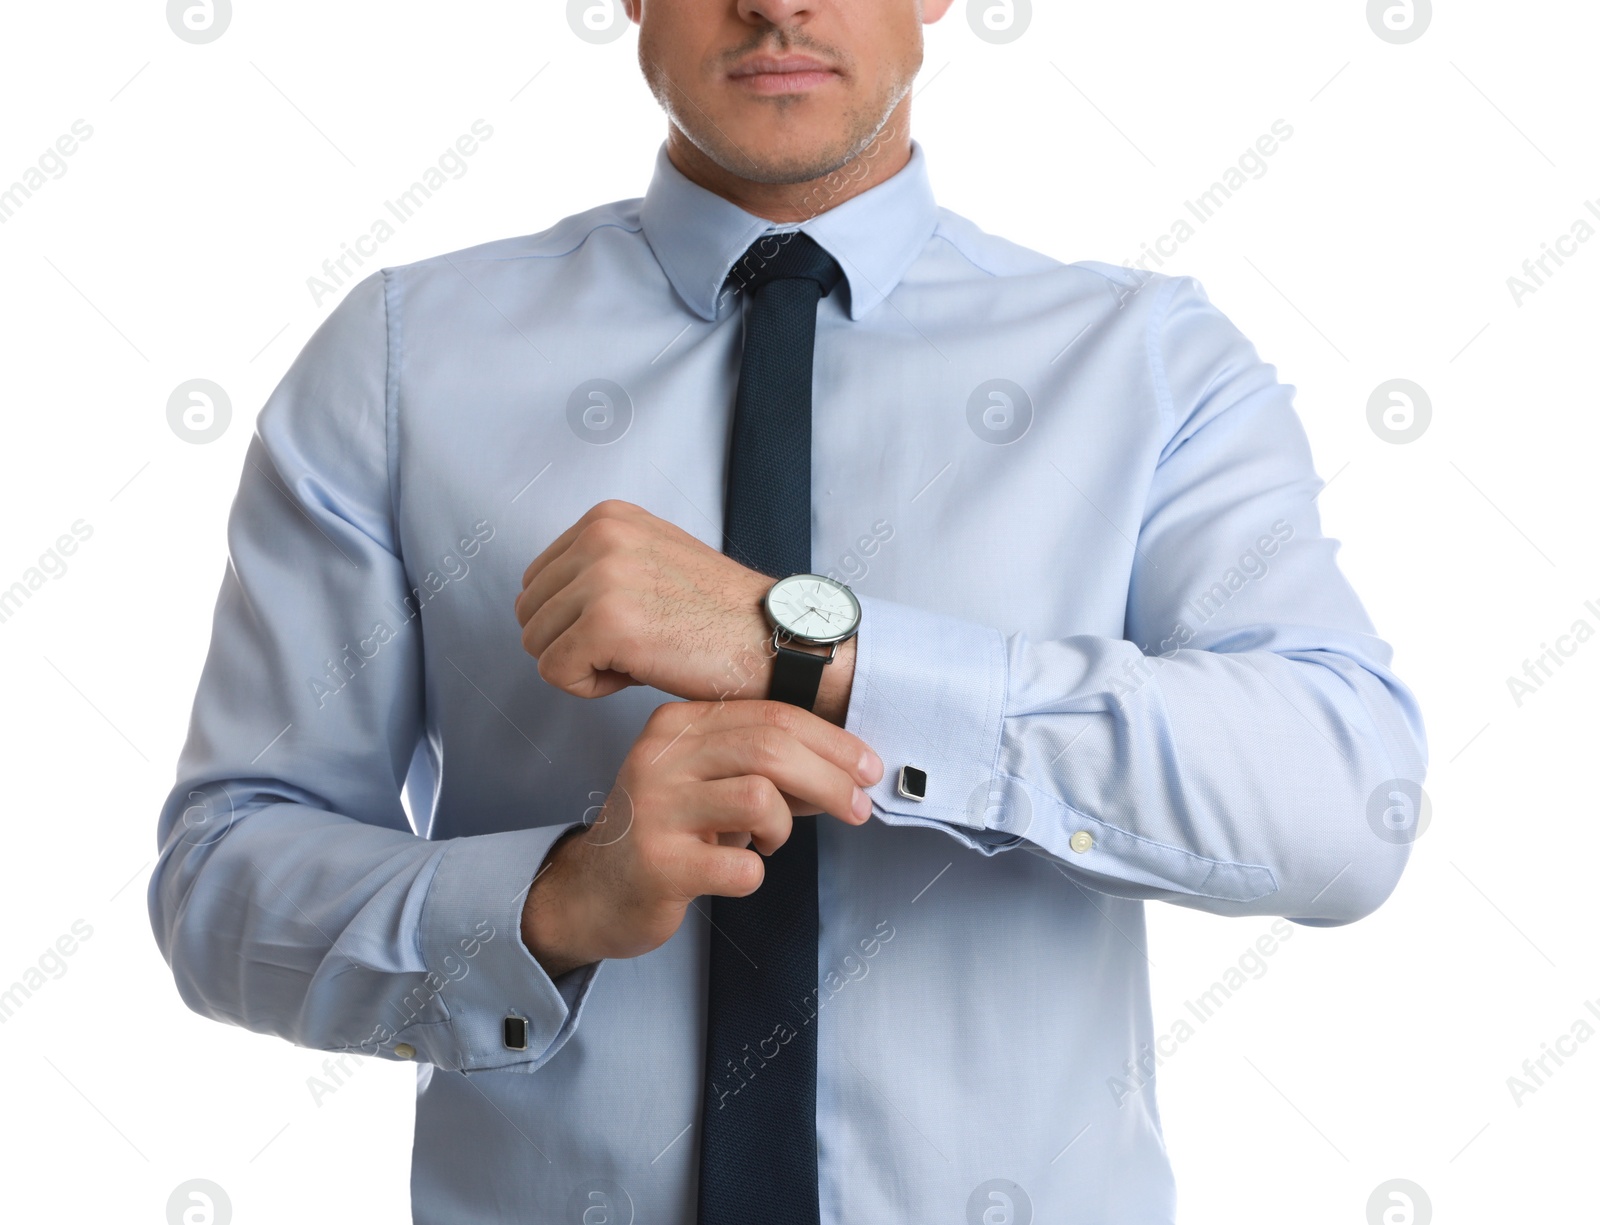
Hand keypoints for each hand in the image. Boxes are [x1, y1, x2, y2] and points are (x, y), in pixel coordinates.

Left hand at [515, 499, 855, 721]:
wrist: (774, 640)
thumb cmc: (718, 616)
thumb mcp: (651, 559)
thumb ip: (597, 566)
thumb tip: (538, 601)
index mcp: (606, 517)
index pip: (537, 580)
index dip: (573, 619)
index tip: (629, 625)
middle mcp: (600, 536)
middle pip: (530, 613)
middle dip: (572, 643)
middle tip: (633, 647)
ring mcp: (602, 578)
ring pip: (536, 644)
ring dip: (582, 666)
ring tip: (639, 657)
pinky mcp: (606, 624)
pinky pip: (555, 673)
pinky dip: (590, 688)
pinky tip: (639, 674)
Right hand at [520, 699, 884, 977]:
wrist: (595, 891)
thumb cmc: (667, 832)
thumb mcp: (709, 781)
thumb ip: (764, 766)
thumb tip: (845, 768)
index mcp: (677, 725)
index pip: (771, 715)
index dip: (831, 742)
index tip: (867, 768)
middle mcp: (661, 758)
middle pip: (771, 748)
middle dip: (830, 780)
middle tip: (857, 809)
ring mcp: (656, 810)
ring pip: (759, 798)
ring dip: (782, 827)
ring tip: (767, 842)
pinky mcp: (658, 864)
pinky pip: (741, 865)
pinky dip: (755, 872)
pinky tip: (736, 871)